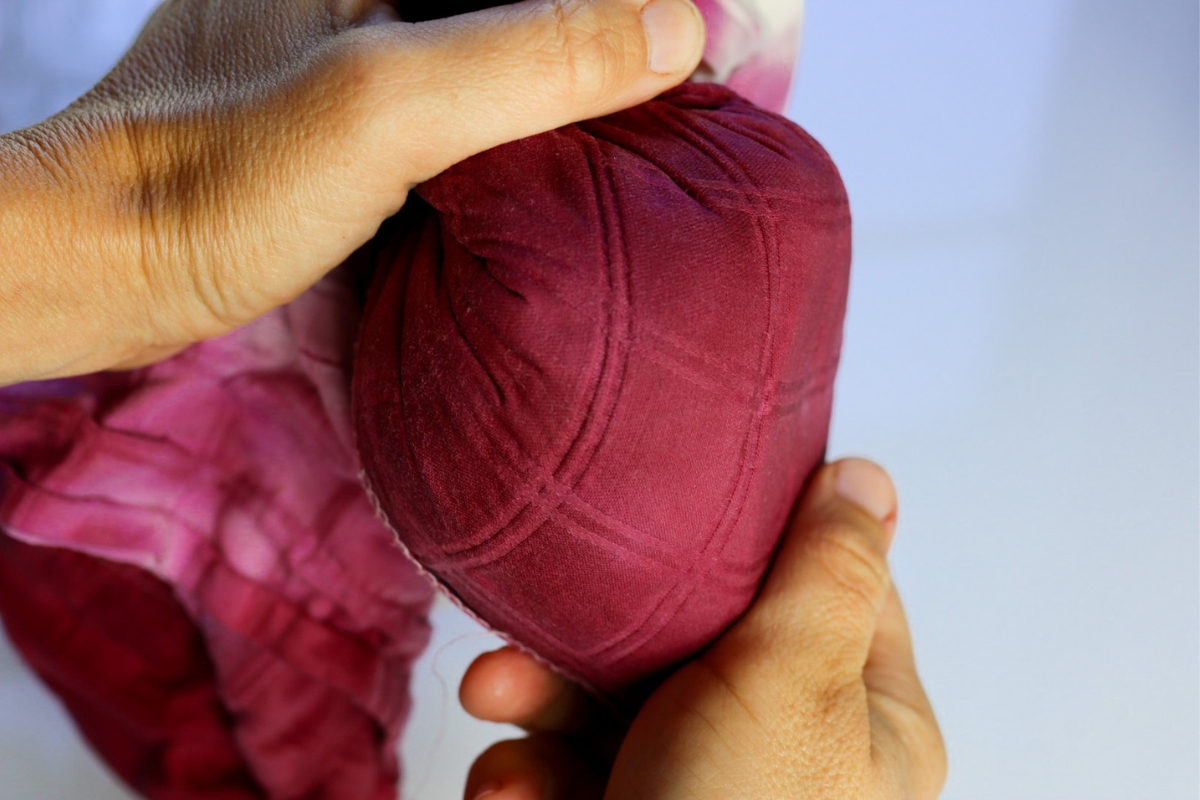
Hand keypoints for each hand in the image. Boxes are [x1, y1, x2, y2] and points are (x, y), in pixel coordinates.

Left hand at [0, 0, 703, 383]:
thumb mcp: (385, 107)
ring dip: (582, 64)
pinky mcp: (363, 93)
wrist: (108, 262)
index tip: (709, 47)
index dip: (635, 1)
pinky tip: (572, 146)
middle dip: (619, 27)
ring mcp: (369, 29)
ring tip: (661, 108)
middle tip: (700, 78)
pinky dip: (535, 108)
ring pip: (509, 30)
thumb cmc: (217, 183)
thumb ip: (531, 55)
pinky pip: (479, 80)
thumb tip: (684, 30)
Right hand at [458, 458, 946, 798]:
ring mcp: (702, 791)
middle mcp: (782, 749)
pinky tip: (507, 788)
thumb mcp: (791, 686)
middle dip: (602, 629)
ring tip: (494, 697)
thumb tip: (865, 478)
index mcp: (857, 713)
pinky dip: (527, 775)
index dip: (755, 536)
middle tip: (542, 621)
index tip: (689, 499)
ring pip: (615, 702)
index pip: (822, 587)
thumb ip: (826, 576)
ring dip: (540, 699)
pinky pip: (572, 772)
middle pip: (692, 639)